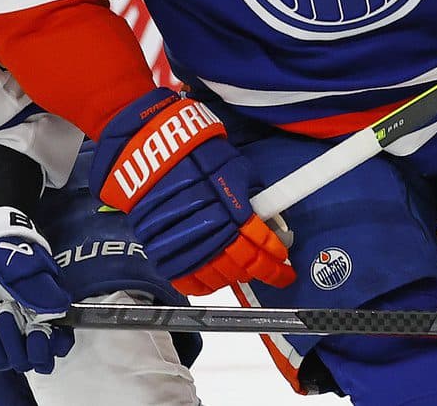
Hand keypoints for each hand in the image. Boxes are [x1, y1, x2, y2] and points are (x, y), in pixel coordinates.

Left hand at [0, 206, 74, 375]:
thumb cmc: (10, 263)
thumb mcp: (31, 272)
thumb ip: (46, 293)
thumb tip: (57, 311)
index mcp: (45, 324)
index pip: (54, 351)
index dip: (44, 347)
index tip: (34, 330)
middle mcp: (24, 340)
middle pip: (23, 361)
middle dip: (11, 334)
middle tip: (4, 306)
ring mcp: (1, 347)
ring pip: (0, 363)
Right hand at [91, 90, 293, 295]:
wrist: (151, 150)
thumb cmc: (196, 154)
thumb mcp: (235, 168)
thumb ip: (251, 199)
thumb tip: (267, 223)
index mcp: (230, 204)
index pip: (259, 244)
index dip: (275, 264)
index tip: (285, 272)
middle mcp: (208, 225)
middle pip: (241, 263)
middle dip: (260, 271)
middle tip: (269, 272)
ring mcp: (183, 240)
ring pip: (217, 275)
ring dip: (235, 278)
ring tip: (242, 274)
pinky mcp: (160, 248)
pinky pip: (186, 280)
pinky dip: (204, 285)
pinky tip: (215, 281)